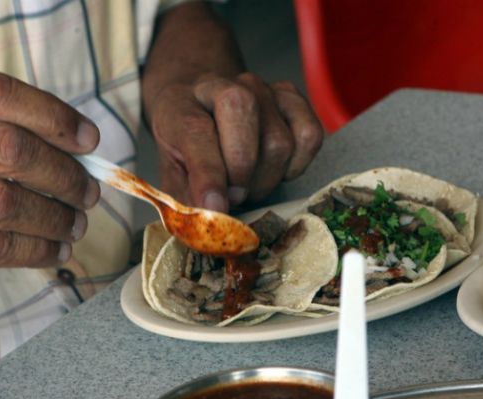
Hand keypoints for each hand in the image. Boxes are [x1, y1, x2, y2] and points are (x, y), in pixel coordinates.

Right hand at [0, 72, 100, 290]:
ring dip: (54, 217)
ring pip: (4, 202)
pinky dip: (34, 250)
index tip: (88, 139)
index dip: (53, 116)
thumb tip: (66, 147)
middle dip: (63, 173)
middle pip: (9, 148)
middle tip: (87, 192)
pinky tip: (53, 251)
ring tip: (76, 225)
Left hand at [146, 72, 323, 212]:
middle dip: (242, 172)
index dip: (208, 175)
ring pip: (279, 140)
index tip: (216, 208)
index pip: (196, 132)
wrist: (201, 107)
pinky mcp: (292, 97)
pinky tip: (275, 170)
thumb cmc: (186, 147)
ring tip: (248, 185)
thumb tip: (206, 229)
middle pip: (243, 117)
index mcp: (180, 105)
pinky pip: (309, 136)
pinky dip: (296, 165)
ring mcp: (261, 88)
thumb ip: (184, 200)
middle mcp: (222, 86)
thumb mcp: (172, 174)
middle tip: (235, 197)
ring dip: (266, 178)